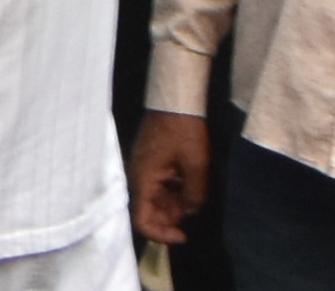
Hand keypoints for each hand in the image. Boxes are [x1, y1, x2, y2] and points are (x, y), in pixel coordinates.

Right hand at [129, 111, 212, 243]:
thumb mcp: (196, 165)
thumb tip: (190, 212)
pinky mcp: (151, 161)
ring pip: (156, 198)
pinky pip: (159, 185)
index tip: (183, 235)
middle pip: (150, 211)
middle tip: (194, 209)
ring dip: (175, 203)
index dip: (161, 235)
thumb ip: (194, 195)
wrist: (176, 99)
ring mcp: (143, 168)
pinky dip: (173, 190)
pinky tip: (189, 183)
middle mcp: (138, 177)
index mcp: (143, 180)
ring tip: (195, 195)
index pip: (142, 221)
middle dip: (171, 217)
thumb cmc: (184, 131)